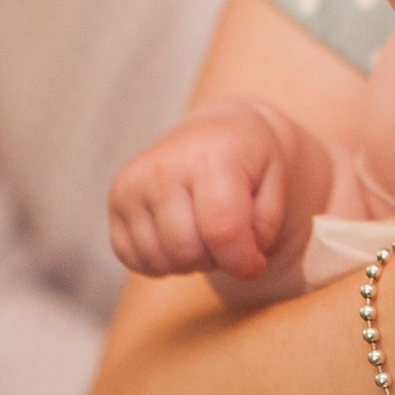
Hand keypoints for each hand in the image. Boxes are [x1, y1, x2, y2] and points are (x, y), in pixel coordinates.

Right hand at [108, 99, 324, 283]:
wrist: (217, 132)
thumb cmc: (252, 165)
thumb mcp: (278, 186)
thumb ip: (266, 225)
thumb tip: (239, 260)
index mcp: (210, 155)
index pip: (221, 231)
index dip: (243, 260)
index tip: (255, 261)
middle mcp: (162, 165)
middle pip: (187, 252)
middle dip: (215, 259)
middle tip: (226, 236)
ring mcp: (132, 183)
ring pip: (161, 260)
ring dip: (190, 261)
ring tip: (203, 231)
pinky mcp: (116, 201)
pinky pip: (135, 260)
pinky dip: (163, 261)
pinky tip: (179, 234)